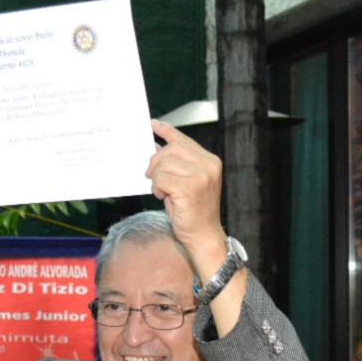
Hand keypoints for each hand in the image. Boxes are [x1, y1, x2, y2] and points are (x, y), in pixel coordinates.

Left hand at [145, 120, 225, 266]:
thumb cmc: (193, 211)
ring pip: (163, 165)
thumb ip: (176, 163)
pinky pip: (161, 179)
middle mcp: (208, 165)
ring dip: (157, 179)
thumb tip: (155, 147)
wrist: (203, 236)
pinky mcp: (190, 188)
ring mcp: (201, 176)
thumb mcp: (185, 181)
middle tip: (152, 178)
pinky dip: (157, 188)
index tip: (153, 124)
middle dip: (156, 163)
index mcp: (209, 161)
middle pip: (170, 150)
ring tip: (163, 192)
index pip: (183, 140)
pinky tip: (164, 197)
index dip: (167, 131)